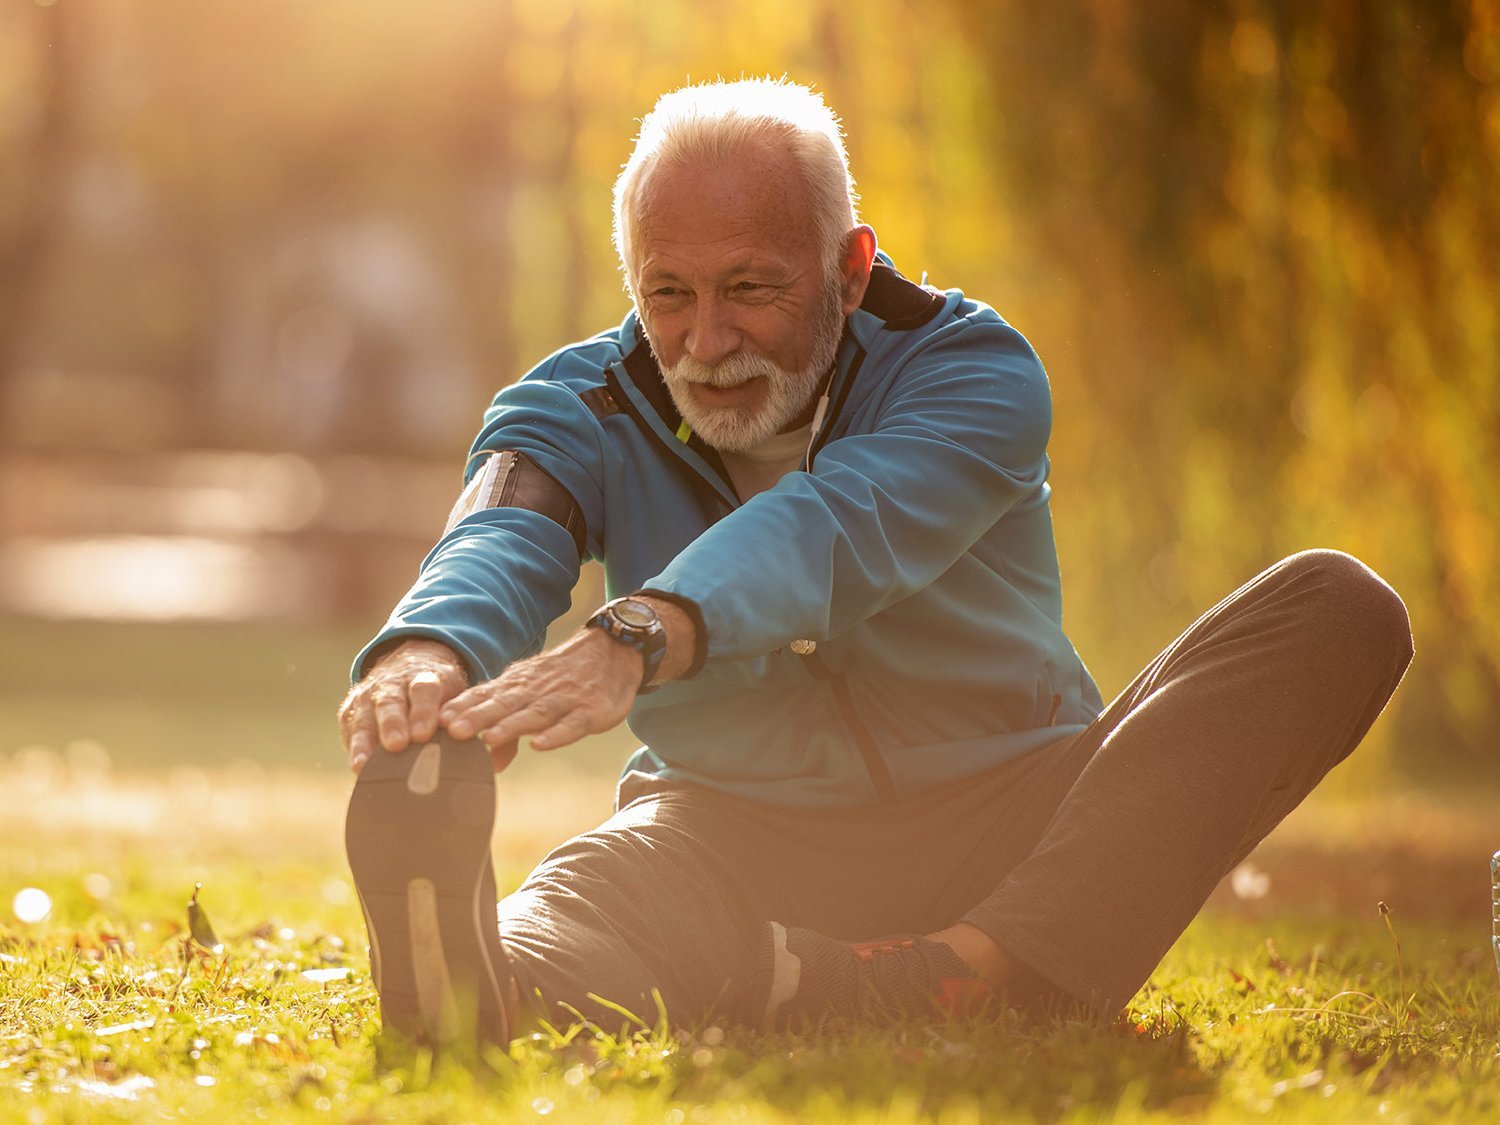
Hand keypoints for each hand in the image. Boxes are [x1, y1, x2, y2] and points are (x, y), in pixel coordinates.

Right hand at [337, 638, 467, 772]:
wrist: (408, 664)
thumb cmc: (438, 693)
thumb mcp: (452, 693)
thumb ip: (455, 717)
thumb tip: (468, 750)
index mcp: (425, 676)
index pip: (424, 690)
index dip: (423, 711)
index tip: (424, 734)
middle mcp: (393, 683)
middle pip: (391, 701)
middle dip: (392, 723)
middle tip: (397, 745)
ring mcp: (369, 695)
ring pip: (366, 715)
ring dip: (365, 741)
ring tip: (365, 765)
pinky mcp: (352, 709)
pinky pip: (350, 727)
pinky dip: (353, 746)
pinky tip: (357, 766)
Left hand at [440, 628, 642, 758]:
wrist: (613, 651)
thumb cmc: (565, 678)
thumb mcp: (534, 692)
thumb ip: (508, 723)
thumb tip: (487, 761)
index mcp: (520, 684)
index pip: (487, 695)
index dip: (463, 707)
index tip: (437, 721)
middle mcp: (538, 690)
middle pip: (505, 704)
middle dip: (478, 717)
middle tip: (452, 731)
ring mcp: (565, 699)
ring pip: (535, 713)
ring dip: (511, 725)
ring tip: (489, 738)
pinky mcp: (591, 711)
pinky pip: (572, 724)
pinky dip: (556, 734)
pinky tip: (540, 744)